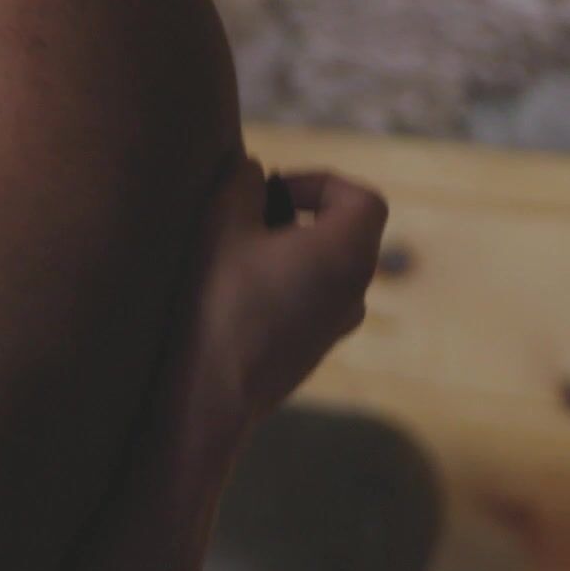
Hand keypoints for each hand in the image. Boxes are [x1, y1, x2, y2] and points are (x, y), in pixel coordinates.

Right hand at [188, 159, 388, 444]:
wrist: (208, 397)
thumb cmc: (217, 305)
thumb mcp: (221, 224)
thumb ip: (243, 182)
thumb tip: (255, 173)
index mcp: (348, 253)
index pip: (361, 197)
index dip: (319, 182)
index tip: (272, 189)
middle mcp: (356, 291)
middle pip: (346, 233)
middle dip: (299, 215)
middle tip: (247, 219)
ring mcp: (337, 327)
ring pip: (326, 269)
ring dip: (288, 252)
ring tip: (235, 259)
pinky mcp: (312, 352)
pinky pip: (309, 302)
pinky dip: (282, 286)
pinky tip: (234, 298)